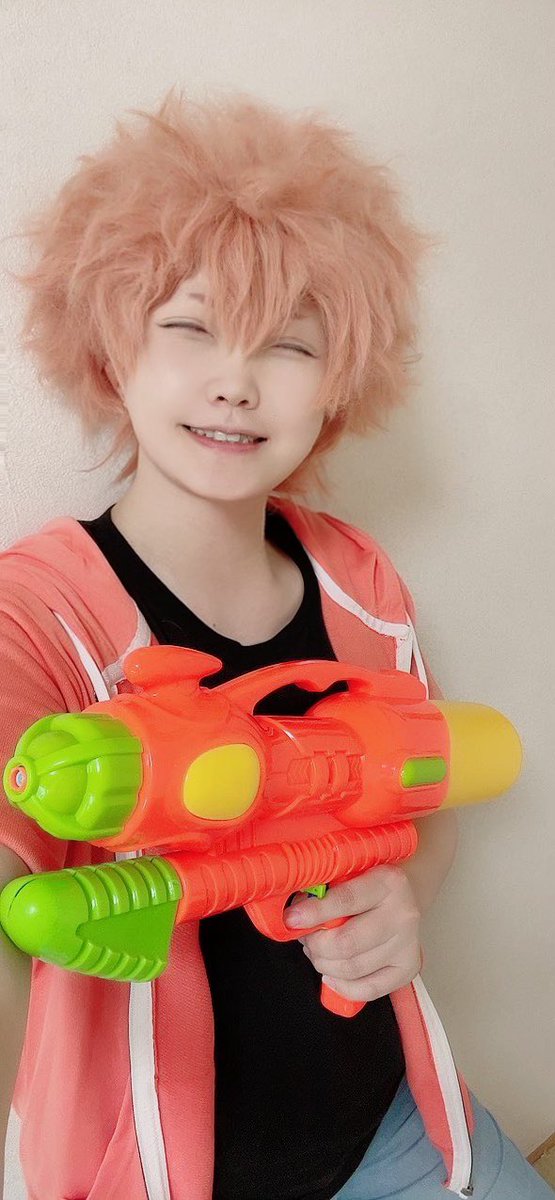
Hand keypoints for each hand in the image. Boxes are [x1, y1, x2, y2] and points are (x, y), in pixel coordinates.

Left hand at [283, 865, 422, 1002]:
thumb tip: (294, 914)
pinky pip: (369, 989)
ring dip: (324, 964)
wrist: (402, 895)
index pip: (346, 901)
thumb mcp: (350, 873)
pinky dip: (342, 987)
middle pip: (347, 943)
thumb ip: (325, 889)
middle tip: (305, 938)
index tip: (291, 920)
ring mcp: (408, 944)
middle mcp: (404, 914)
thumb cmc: (367, 883)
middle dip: (316, 945)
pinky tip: (330, 975)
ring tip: (317, 952)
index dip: (314, 913)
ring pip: (353, 968)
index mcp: (388, 882)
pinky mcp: (408, 968)